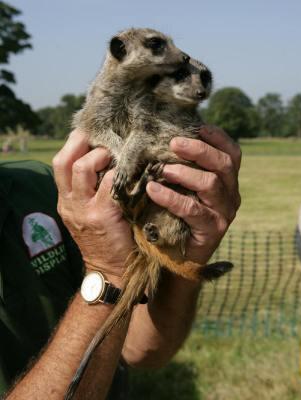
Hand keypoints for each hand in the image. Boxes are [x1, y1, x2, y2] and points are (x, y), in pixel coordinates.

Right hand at [52, 129, 133, 284]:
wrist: (112, 273)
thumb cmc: (106, 240)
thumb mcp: (88, 215)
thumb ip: (90, 192)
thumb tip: (108, 160)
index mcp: (66, 201)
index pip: (60, 163)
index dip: (74, 143)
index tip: (92, 132)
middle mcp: (70, 203)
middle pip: (64, 161)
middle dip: (82, 142)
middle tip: (103, 138)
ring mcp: (84, 209)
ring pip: (83, 168)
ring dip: (102, 156)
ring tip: (118, 156)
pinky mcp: (103, 215)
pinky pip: (110, 184)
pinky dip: (122, 174)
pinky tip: (135, 171)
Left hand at [145, 125, 240, 264]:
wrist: (176, 255)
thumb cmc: (176, 212)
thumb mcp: (182, 185)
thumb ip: (181, 164)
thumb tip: (167, 136)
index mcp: (227, 179)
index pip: (231, 152)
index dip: (217, 136)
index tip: (197, 125)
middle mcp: (231, 194)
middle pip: (225, 163)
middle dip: (199, 149)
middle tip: (173, 143)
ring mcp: (224, 213)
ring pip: (211, 184)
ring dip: (184, 172)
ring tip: (161, 169)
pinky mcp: (212, 230)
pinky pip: (193, 209)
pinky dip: (171, 197)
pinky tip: (152, 190)